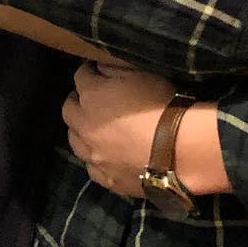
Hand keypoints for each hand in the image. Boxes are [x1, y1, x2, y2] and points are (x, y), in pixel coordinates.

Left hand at [63, 60, 175, 197]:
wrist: (179, 150)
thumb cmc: (160, 104)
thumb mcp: (140, 72)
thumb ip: (114, 67)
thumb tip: (99, 67)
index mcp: (91, 96)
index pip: (80, 76)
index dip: (90, 71)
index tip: (98, 70)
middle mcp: (85, 127)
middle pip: (68, 110)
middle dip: (78, 101)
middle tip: (93, 99)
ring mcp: (93, 156)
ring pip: (75, 141)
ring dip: (81, 131)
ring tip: (96, 128)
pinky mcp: (106, 179)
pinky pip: (92, 167)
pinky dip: (95, 158)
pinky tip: (107, 155)